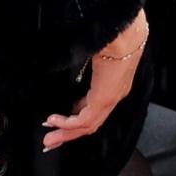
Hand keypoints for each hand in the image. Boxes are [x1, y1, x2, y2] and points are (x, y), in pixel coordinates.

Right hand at [43, 10, 146, 148]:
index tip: (60, 121)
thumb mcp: (96, 52)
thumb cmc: (114, 36)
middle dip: (68, 134)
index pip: (95, 109)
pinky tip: (54, 120)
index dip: (76, 117)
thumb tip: (72, 57)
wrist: (125, 34)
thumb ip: (85, 61)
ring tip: (49, 139)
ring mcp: (111, 99)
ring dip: (66, 134)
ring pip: (87, 126)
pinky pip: (84, 120)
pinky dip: (67, 123)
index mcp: (114, 84)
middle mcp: (114, 95)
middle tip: (51, 141)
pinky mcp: (104, 99)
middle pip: (91, 123)